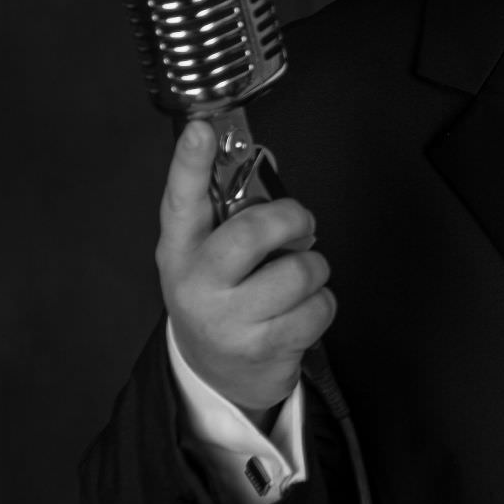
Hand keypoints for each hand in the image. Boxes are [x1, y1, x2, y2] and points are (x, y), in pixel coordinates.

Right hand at [157, 120, 334, 416]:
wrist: (218, 375)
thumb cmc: (224, 299)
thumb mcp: (212, 257)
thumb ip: (233, 216)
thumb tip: (263, 162)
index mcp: (181, 250)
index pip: (182, 199)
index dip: (191, 162)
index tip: (202, 129)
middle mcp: (197, 283)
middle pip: (255, 230)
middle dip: (293, 220)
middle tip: (300, 226)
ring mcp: (228, 318)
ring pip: (302, 269)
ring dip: (313, 271)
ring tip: (294, 283)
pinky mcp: (263, 346)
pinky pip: (320, 306)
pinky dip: (322, 305)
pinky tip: (298, 314)